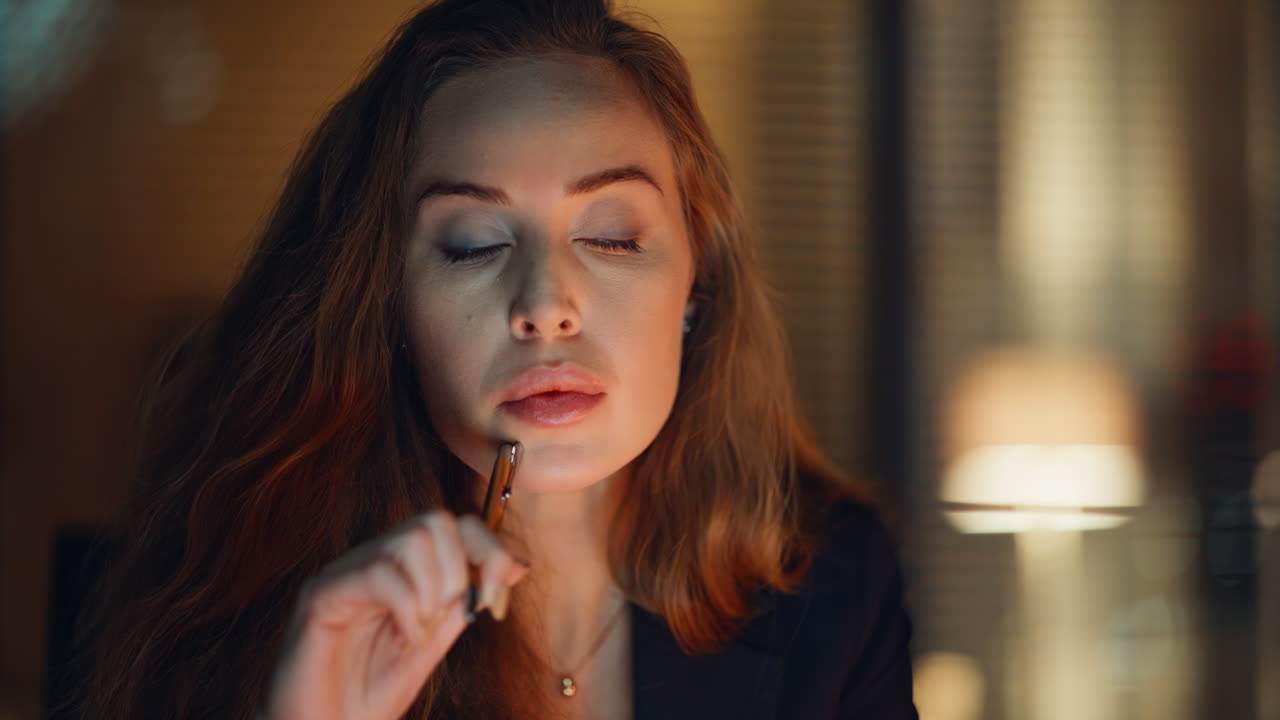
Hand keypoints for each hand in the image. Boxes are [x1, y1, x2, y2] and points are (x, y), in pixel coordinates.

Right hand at [262, 511, 529, 719]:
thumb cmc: (365, 698)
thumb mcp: (431, 647)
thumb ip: (462, 605)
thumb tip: (514, 565)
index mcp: (399, 571)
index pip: (455, 527)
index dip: (490, 555)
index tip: (495, 607)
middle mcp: (370, 562)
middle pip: (436, 521)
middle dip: (462, 572)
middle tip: (452, 619)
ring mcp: (344, 574)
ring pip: (412, 538)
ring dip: (434, 588)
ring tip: (420, 632)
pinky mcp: (320, 595)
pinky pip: (379, 572)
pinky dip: (407, 606)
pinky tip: (404, 639)